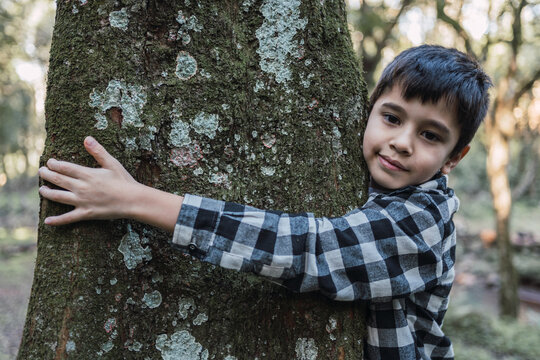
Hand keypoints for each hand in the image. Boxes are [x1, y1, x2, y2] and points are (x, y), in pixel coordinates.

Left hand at [39, 136, 183, 231]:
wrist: (133, 200)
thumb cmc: (124, 181)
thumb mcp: (112, 163)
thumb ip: (98, 151)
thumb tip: (87, 138)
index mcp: (87, 174)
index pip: (64, 167)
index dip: (54, 164)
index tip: (49, 162)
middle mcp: (82, 188)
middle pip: (58, 180)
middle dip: (47, 175)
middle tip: (41, 171)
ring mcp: (82, 201)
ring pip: (58, 197)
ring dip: (47, 192)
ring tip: (41, 190)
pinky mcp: (86, 213)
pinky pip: (68, 218)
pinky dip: (57, 221)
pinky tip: (47, 221)